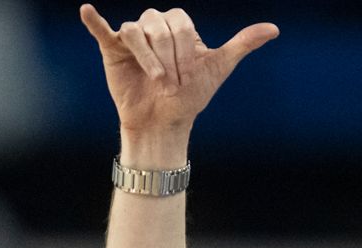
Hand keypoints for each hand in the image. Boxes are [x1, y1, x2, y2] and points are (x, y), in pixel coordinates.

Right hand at [80, 4, 277, 134]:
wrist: (164, 122)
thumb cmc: (190, 96)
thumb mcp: (218, 68)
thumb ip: (242, 44)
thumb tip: (274, 29)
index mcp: (179, 24)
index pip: (181, 25)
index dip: (186, 52)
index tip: (187, 77)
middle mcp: (154, 24)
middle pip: (159, 26)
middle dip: (168, 58)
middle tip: (170, 83)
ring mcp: (132, 36)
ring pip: (136, 31)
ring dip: (148, 58)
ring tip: (155, 80)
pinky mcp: (112, 48)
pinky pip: (102, 29)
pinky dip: (94, 20)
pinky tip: (87, 10)